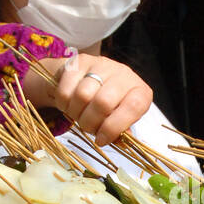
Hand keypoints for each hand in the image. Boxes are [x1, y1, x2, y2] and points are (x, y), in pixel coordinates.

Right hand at [32, 53, 153, 146]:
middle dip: (90, 122)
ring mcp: (102, 65)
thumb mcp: (120, 119)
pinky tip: (69, 105)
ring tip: (78, 115)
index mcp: (140, 92)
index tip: (100, 140)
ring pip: (82, 95)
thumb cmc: (110, 105)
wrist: (90, 78)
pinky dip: (63, 104)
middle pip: (103, 102)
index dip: (114, 128)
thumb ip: (119, 132)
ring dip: (76, 113)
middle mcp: (124, 74)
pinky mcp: (80, 62)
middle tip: (87, 127)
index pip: (132, 107)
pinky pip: (66, 89)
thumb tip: (115, 141)